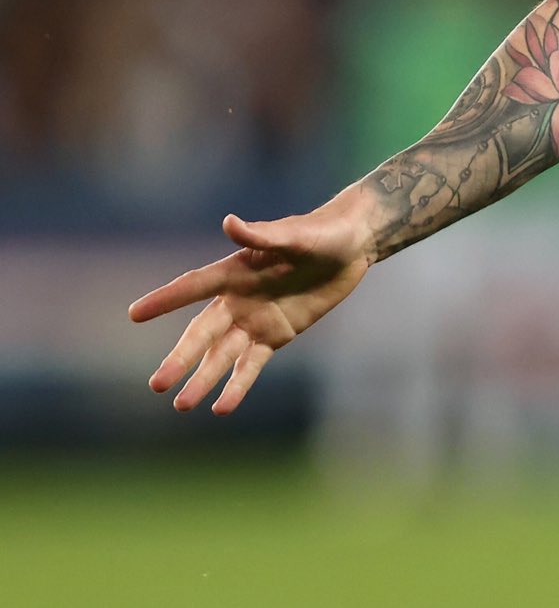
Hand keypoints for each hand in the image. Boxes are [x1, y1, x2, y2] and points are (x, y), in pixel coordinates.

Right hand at [128, 197, 373, 414]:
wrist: (351, 247)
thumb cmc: (322, 233)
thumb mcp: (296, 235)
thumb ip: (263, 235)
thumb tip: (229, 222)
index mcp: (235, 271)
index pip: (193, 287)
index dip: (165, 300)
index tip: (134, 315)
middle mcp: (237, 299)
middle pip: (202, 334)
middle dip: (181, 358)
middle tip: (156, 384)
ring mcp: (255, 320)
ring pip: (222, 356)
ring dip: (203, 379)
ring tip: (181, 404)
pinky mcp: (276, 336)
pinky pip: (252, 365)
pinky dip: (237, 386)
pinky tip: (221, 408)